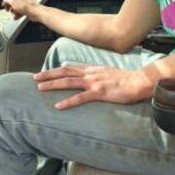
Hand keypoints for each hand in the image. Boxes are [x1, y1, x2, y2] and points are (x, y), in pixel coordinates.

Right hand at [0, 0, 37, 20]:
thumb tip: (4, 0)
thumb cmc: (26, 6)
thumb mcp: (13, 1)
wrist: (35, 13)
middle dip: (7, 4)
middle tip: (5, 7)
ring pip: (14, 5)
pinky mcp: (25, 8)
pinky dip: (17, 14)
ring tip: (13, 12)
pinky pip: (18, 11)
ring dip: (12, 10)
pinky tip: (16, 17)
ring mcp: (24, 2)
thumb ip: (6, 0)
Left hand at [33, 65, 155, 108]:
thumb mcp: (108, 73)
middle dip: (48, 74)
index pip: (70, 68)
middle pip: (65, 72)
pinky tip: (58, 106)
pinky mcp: (100, 93)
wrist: (140, 81)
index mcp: (92, 69)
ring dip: (53, 85)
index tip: (44, 72)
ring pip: (69, 82)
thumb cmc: (126, 80)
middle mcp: (90, 73)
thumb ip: (96, 74)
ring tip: (40, 88)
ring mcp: (94, 82)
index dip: (55, 70)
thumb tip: (85, 76)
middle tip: (34, 78)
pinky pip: (80, 98)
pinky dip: (68, 102)